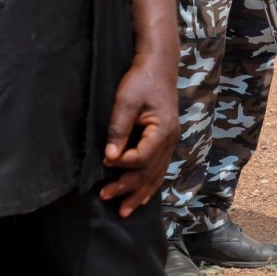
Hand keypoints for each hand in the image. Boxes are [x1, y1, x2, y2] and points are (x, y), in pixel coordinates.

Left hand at [100, 52, 179, 217]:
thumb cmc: (141, 80)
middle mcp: (171, 139)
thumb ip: (118, 129)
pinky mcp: (166, 140)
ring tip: (125, 211)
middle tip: (105, 197)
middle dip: (128, 187)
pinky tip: (141, 195)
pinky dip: (150, 184)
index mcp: (163, 130)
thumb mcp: (126, 101)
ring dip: (140, 193)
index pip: (143, 157)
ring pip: (157, 174)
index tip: (105, 162)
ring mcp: (170, 141)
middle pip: (150, 172)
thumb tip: (110, 157)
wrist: (158, 65)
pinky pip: (160, 168)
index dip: (123, 164)